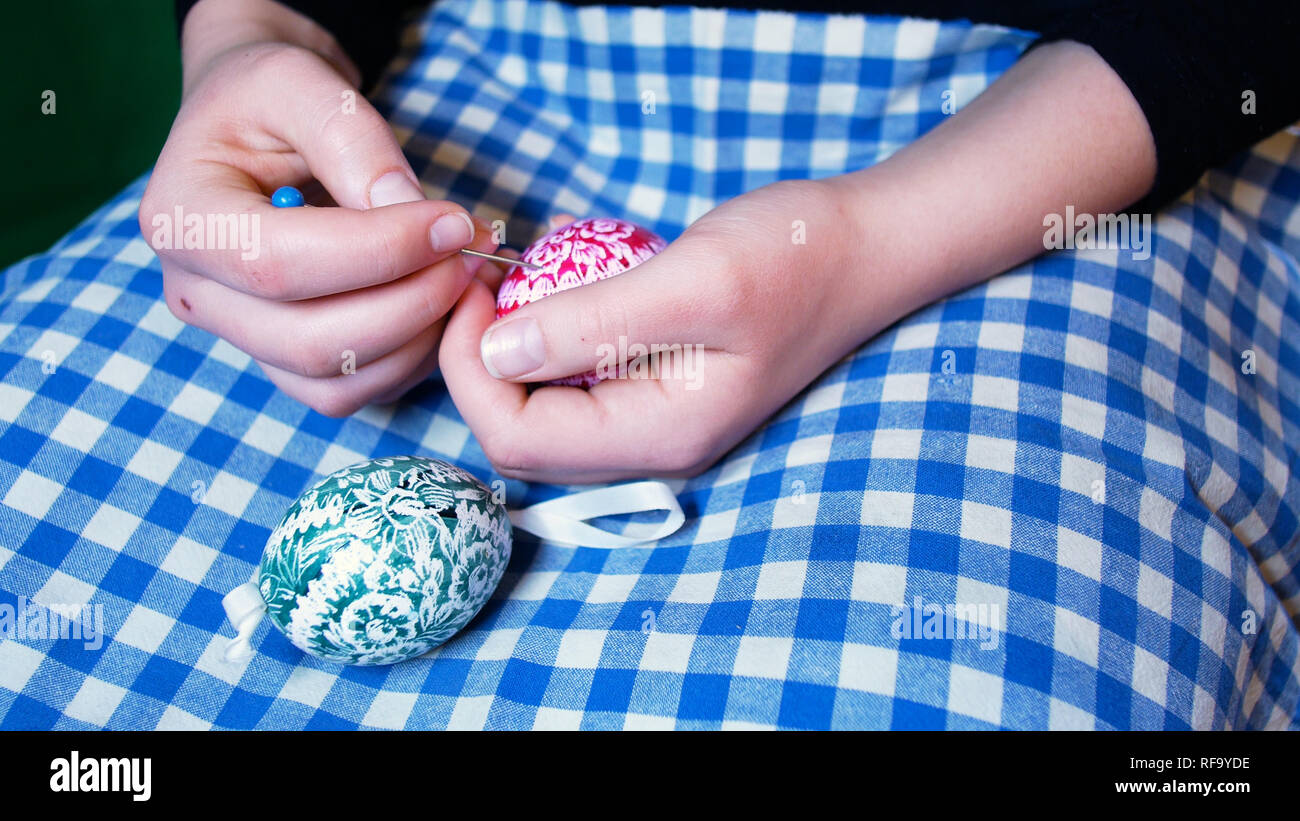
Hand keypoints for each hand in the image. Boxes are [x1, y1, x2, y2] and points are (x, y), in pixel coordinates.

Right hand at [139, 0, 496, 415]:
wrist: (256, 125)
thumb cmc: (270, 97)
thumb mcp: (300, 81)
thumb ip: (351, 138)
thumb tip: (408, 211)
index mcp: (182, 219)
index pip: (279, 264)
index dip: (380, 253)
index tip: (453, 224)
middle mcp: (197, 292)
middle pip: (311, 341)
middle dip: (411, 303)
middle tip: (473, 255)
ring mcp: (240, 337)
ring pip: (337, 380)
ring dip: (421, 338)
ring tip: (468, 275)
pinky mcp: (284, 361)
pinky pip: (353, 390)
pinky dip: (412, 358)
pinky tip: (444, 304)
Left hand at [440, 179, 873, 482]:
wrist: (864, 246)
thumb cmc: (795, 258)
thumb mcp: (694, 282)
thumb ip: (592, 322)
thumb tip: (494, 354)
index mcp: (659, 435)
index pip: (519, 439)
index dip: (470, 370)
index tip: (469, 288)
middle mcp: (651, 443)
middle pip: (524, 435)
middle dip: (480, 365)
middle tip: (481, 282)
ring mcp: (656, 417)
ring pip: (544, 409)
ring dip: (511, 350)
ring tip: (510, 279)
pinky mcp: (658, 384)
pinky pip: (576, 379)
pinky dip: (548, 336)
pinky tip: (556, 283)